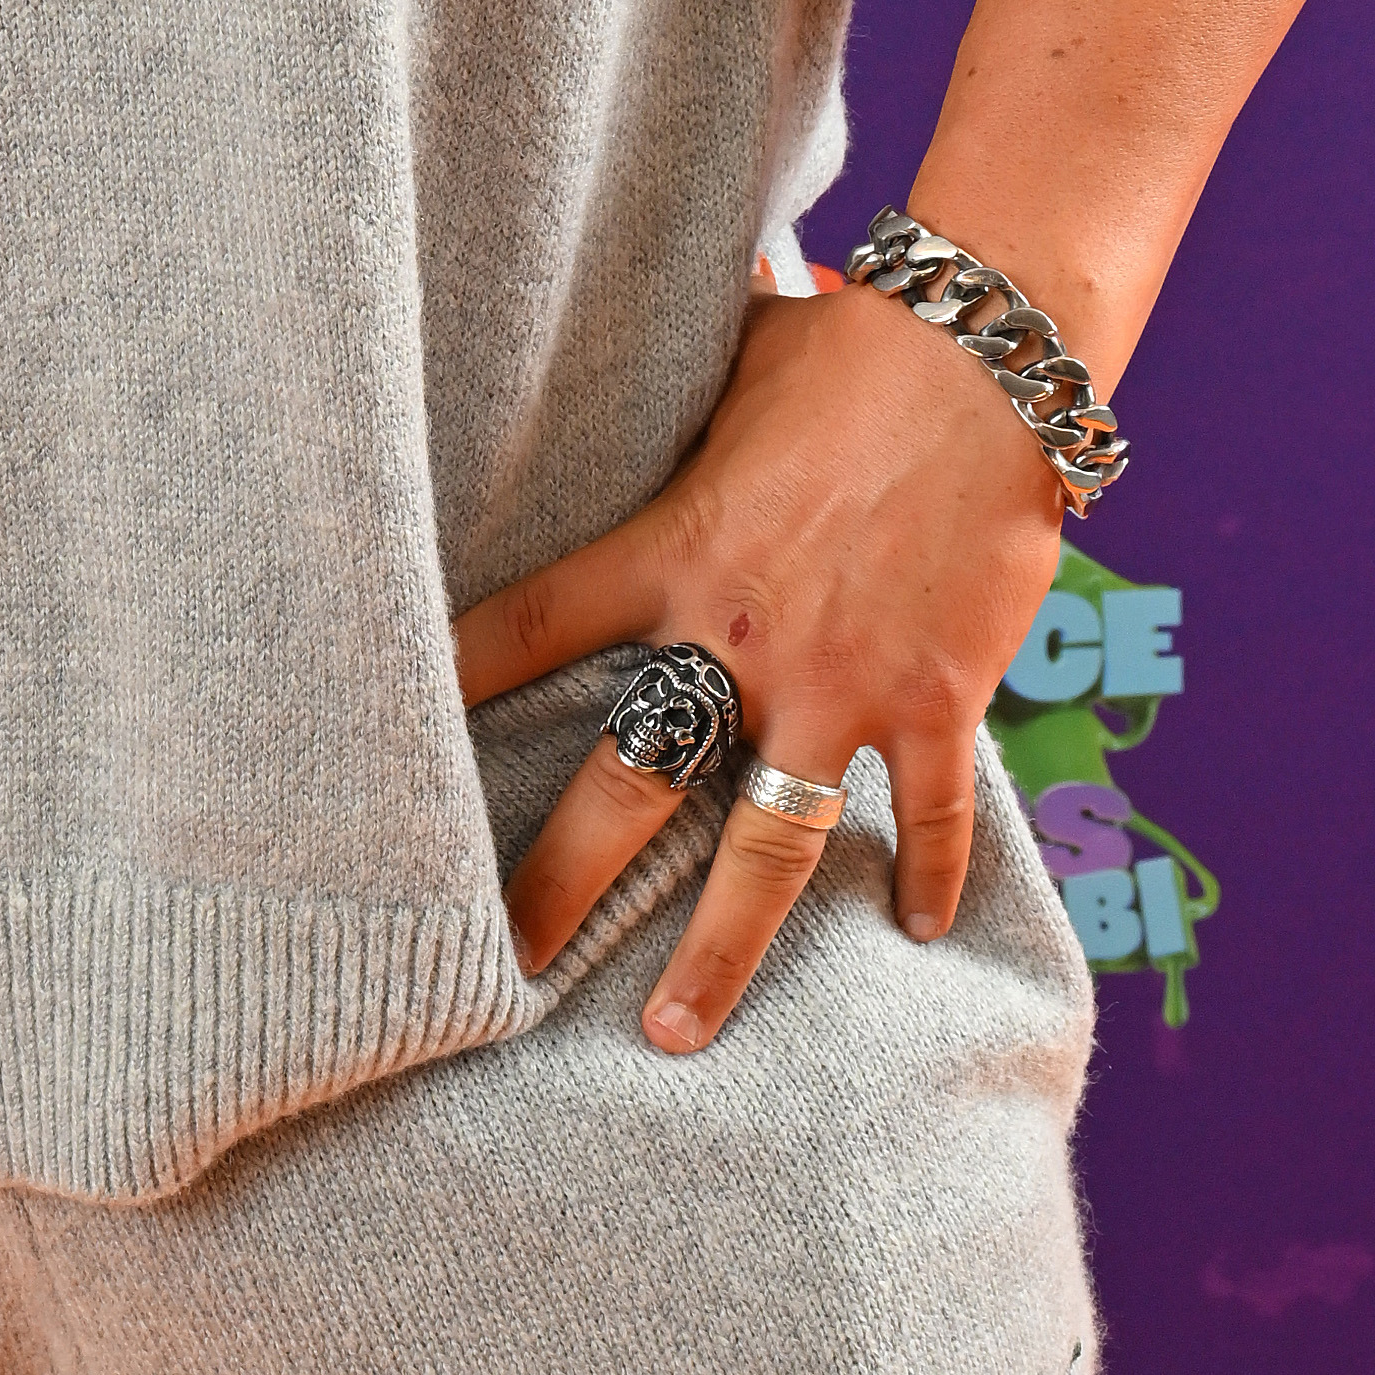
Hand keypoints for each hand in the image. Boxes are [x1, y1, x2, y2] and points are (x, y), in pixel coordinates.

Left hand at [453, 285, 1064, 1046]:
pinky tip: (917, 934)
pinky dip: (928, 878)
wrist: (990, 354)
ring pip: (764, 849)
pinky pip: (930, 814)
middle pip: (628, 786)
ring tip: (676, 1033)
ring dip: (720, 948)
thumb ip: (677, 427)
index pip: (533, 625)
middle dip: (561, 885)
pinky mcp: (937, 697)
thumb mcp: (731, 377)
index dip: (457, 680)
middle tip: (498, 972)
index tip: (384, 749)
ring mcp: (843, 682)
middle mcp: (744, 636)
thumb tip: (614, 378)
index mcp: (675, 549)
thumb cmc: (850, 341)